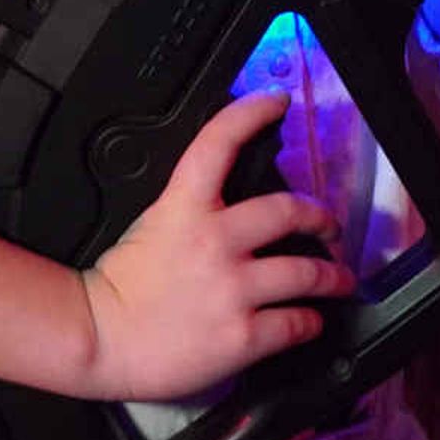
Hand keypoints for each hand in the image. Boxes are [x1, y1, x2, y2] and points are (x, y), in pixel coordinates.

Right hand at [70, 92, 355, 403]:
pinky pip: (296, 323)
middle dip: (320, 217)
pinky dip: (310, 321)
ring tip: (339, 279)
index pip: (218, 142)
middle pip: (288, 211)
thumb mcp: (151, 226)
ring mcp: (233, 289)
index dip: (251, 113)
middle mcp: (215, 242)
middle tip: (329, 226)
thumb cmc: (119, 286)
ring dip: (332, 276)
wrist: (100, 338)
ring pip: (307, 273)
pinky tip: (310, 320)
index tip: (275, 101)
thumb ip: (191, 213)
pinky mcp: (243, 336)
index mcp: (184, 208)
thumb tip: (233, 212)